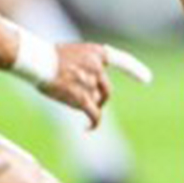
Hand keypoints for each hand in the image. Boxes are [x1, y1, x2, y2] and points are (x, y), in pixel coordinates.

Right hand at [39, 43, 153, 128]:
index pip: (120, 60)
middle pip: (106, 91)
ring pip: (95, 102)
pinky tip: (87, 129)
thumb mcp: (73, 53)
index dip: (134, 70)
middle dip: (99, 100)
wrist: (36, 59)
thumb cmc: (48, 57)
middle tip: (88, 105)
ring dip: (85, 105)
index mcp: (96, 53)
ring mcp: (91, 81)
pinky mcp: (82, 97)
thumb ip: (87, 66)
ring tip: (67, 100)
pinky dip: (93, 123)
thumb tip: (91, 89)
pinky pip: (94, 115)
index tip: (147, 79)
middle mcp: (98, 66)